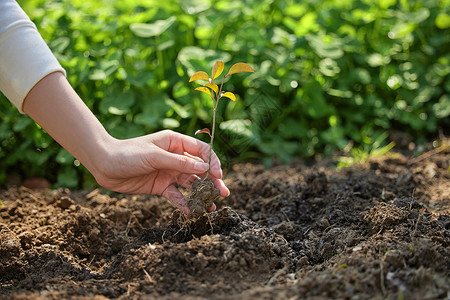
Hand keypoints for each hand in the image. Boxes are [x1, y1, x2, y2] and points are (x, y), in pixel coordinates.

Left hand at [22, 72, 228, 214]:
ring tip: (212, 208)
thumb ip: (178, 163)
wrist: (103, 165)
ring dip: (201, 195)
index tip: (217, 176)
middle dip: (212, 181)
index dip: (212, 162)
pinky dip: (184, 204)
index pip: (201, 151)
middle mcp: (175, 157)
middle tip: (224, 194)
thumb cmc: (128, 153)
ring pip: (190, 184)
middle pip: (199, 170)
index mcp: (175, 143)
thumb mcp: (154, 156)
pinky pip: (176, 196)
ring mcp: (168, 172)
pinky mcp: (161, 186)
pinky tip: (191, 212)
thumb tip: (203, 169)